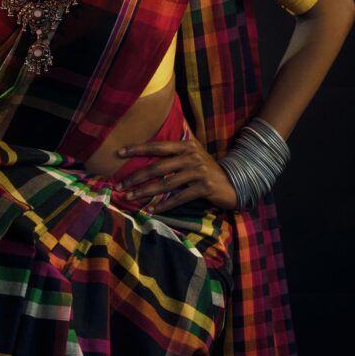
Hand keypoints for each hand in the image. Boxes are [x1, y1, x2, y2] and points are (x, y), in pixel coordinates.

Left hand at [114, 137, 238, 211]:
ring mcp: (198, 171)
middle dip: (136, 176)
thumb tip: (148, 152)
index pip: (157, 146)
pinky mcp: (204, 187)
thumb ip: (175, 151)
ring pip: (165, 183)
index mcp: (186, 145)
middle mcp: (191, 156)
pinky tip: (152, 210)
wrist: (234, 182)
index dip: (137, 149)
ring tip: (130, 197)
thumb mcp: (193, 155)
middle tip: (119, 184)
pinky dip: (164, 205)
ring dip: (145, 191)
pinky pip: (179, 197)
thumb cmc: (208, 169)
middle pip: (157, 166)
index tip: (119, 153)